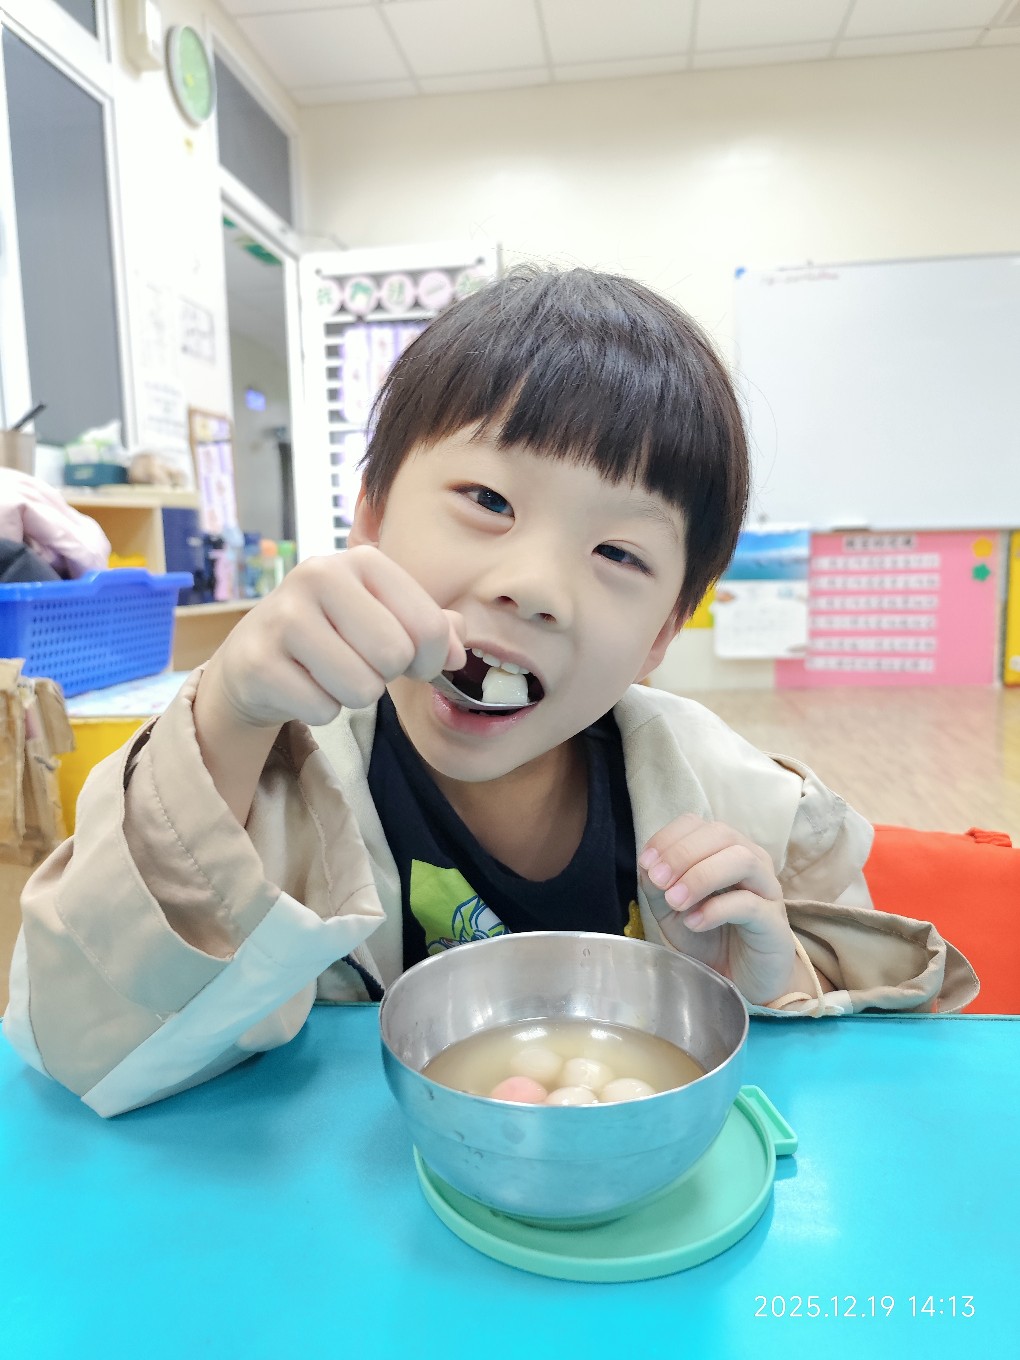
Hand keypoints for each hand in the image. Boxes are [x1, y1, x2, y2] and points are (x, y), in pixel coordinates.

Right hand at [207, 545, 466, 730]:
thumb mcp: (388, 621)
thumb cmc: (336, 636)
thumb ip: (433, 630)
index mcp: (363, 560)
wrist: (255, 658)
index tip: (409, 661)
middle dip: (386, 675)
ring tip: (328, 674)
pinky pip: (322, 709)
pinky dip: (319, 709)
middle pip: (395, 655)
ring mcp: (283, 616)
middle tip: (360, 665)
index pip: (429, 627)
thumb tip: (455, 653)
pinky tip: (299, 684)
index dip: (429, 660)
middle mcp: (319, 575)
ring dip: (353, 695)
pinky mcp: (257, 661)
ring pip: (360, 688)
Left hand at [639, 813, 803, 1004]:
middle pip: (721, 834)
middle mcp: (750, 860)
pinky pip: (749, 904)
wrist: (739, 980)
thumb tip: (648, 866)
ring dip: (701, 876)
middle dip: (682, 854)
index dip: (669, 838)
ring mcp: (767, 889)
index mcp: (722, 850)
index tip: (646, 862)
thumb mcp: (671, 910)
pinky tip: (695, 922)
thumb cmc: (708, 937)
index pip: (697, 824)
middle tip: (658, 881)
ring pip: (742, 860)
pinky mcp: (775, 923)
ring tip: (675, 900)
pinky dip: (716, 909)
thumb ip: (657, 886)